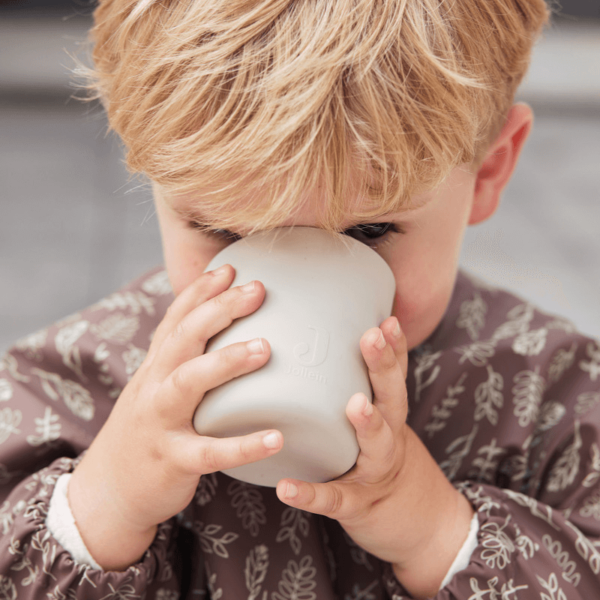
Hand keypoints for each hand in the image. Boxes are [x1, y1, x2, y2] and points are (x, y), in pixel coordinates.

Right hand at [68, 265, 282, 569]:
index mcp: (155, 369)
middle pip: (183, 338)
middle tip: (257, 290)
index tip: (229, 268)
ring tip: (265, 347)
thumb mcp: (157, 389)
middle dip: (218, 309)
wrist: (108, 491)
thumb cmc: (148, 431)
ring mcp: (160, 422)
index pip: (175, 320)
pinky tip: (276, 437)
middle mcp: (154, 387)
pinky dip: (242, 445)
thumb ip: (183, 362)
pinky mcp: (173, 460)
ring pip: (188, 384)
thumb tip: (224, 337)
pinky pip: (209, 452)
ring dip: (225, 362)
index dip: (199, 291)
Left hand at [274, 317, 473, 598]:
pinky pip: (333, 499)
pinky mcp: (356, 505)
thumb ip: (364, 392)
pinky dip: (310, 493)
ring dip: (368, 423)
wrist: (421, 525)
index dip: (395, 347)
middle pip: (391, 397)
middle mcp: (389, 438)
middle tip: (372, 337)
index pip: (395, 374)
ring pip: (376, 444)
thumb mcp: (384, 424)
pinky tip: (286, 488)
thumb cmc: (385, 460)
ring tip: (356, 405)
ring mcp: (375, 471)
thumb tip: (328, 349)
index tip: (388, 318)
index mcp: (390, 415)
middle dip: (383, 366)